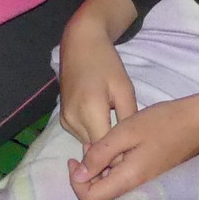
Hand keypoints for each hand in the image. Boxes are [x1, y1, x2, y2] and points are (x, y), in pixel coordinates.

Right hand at [59, 18, 138, 147]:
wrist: (80, 45)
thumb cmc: (107, 64)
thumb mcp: (125, 89)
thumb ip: (127, 119)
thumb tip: (130, 147)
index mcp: (89, 111)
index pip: (105, 149)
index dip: (121, 154)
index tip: (135, 152)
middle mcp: (73, 120)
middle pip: (95, 150)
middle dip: (112, 152)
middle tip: (131, 144)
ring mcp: (65, 120)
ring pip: (88, 144)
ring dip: (103, 143)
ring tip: (119, 133)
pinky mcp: (63, 120)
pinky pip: (82, 136)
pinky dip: (94, 135)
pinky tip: (106, 124)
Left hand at [68, 92, 198, 199]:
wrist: (198, 123)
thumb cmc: (162, 122)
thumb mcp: (126, 130)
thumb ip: (100, 153)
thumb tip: (79, 174)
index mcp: (129, 180)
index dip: (76, 184)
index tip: (74, 161)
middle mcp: (136, 192)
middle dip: (85, 181)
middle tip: (84, 154)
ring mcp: (145, 189)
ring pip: (111, 196)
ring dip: (98, 177)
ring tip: (97, 149)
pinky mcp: (151, 183)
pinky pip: (123, 188)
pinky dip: (111, 175)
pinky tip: (114, 154)